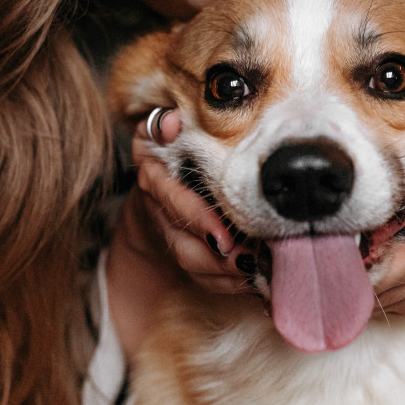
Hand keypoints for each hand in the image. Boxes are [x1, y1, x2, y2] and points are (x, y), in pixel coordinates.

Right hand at [106, 108, 249, 365]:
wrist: (150, 182)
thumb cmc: (169, 148)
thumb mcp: (163, 130)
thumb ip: (166, 125)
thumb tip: (172, 122)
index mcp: (153, 176)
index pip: (173, 202)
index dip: (197, 220)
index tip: (223, 236)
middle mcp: (156, 208)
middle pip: (182, 242)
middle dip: (216, 258)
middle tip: (247, 262)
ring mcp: (164, 233)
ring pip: (191, 263)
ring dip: (222, 274)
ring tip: (255, 274)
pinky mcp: (178, 251)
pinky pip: (199, 276)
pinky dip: (225, 283)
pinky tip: (251, 282)